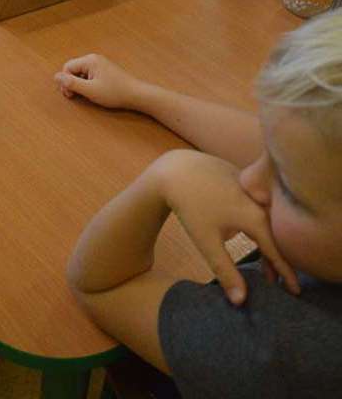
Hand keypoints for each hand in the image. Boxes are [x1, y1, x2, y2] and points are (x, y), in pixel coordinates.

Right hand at [55, 53, 145, 108]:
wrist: (136, 94)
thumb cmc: (114, 92)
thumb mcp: (90, 90)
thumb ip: (71, 83)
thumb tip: (55, 77)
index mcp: (90, 60)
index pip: (68, 67)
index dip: (65, 82)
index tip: (70, 95)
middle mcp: (94, 59)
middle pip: (73, 69)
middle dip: (71, 83)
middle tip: (74, 97)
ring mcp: (100, 64)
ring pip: (81, 73)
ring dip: (79, 84)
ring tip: (85, 95)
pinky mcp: (104, 70)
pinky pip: (89, 75)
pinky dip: (87, 84)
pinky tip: (92, 92)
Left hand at [155, 150, 299, 304]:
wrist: (175, 169)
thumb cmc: (190, 208)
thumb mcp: (207, 243)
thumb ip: (226, 272)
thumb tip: (241, 302)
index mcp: (256, 218)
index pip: (277, 251)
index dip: (286, 273)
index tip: (295, 291)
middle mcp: (259, 202)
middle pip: (274, 235)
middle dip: (276, 259)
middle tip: (278, 282)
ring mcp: (251, 189)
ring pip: (265, 220)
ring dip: (266, 241)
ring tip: (264, 263)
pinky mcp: (242, 180)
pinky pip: (256, 206)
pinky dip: (258, 223)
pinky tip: (251, 233)